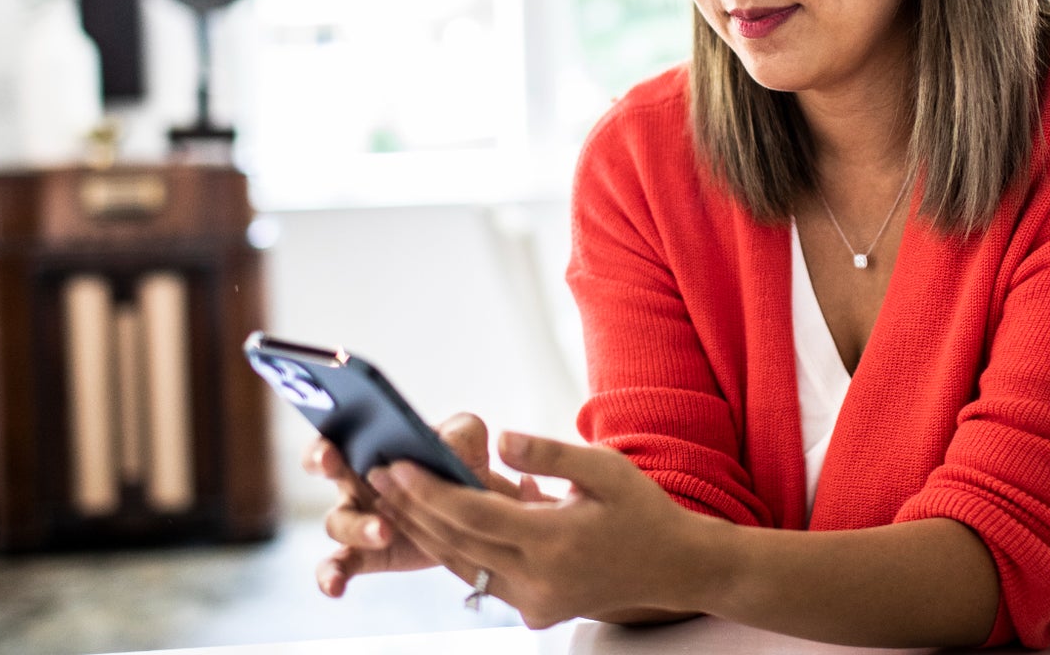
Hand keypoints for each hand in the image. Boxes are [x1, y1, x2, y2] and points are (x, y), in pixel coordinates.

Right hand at [304, 413, 549, 596]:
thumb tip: (448, 445)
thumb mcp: (468, 440)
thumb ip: (461, 433)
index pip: (336, 431)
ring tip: (386, 532)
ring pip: (338, 521)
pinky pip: (338, 565)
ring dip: (358, 526)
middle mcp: (355, 478)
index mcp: (371, 443)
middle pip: (323, 466)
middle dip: (320, 461)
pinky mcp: (367, 554)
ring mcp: (357, 519)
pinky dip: (331, 576)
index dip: (326, 436)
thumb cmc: (463, 464)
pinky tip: (335, 588)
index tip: (331, 448)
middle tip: (332, 463)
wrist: (479, 512)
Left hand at [369, 431, 707, 628]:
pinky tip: (432, 526)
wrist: (675, 567)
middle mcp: (538, 579)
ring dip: (423, 532)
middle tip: (375, 474)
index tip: (394, 463)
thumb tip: (498, 437)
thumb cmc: (641, 510)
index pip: (471, 515)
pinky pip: (481, 581)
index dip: (427, 490)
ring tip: (391, 497)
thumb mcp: (604, 469)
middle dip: (411, 507)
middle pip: (456, 542)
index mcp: (553, 541)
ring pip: (461, 566)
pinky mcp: (535, 612)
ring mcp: (535, 602)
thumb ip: (549, 453)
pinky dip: (453, 552)